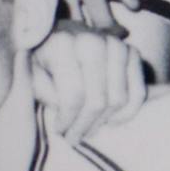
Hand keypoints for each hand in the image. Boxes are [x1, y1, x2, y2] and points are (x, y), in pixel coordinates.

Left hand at [29, 22, 145, 142]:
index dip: (67, 120)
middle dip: (85, 125)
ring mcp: (117, 45)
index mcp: (64, 44)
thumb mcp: (32, 77)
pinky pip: (138, 93)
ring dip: (103, 121)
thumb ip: (49, 97)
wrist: (62, 33)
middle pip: (98, 100)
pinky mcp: (133, 53)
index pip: (74, 95)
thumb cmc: (43, 60)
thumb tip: (72, 118)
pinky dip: (127, 112)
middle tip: (74, 137)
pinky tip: (110, 119)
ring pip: (118, 99)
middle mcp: (95, 41)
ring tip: (88, 128)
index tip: (59, 131)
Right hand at [46, 0, 137, 33]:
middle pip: (82, 27)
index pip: (101, 18)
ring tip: (94, 35)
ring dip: (80, 33)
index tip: (123, 34)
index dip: (114, 32)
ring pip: (65, 24)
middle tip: (110, 39)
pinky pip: (55, 14)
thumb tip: (134, 7)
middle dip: (96, 37)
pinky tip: (77, 24)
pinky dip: (66, 23)